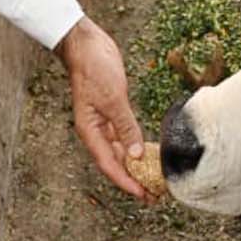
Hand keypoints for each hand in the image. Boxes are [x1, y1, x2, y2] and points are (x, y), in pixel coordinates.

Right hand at [59, 19, 151, 201]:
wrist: (86, 44)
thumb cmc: (93, 69)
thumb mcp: (112, 98)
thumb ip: (125, 126)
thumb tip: (136, 154)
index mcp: (90, 132)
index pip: (110, 165)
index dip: (126, 182)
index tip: (143, 195)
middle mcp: (96, 131)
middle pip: (116, 163)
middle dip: (134, 180)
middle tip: (154, 195)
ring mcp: (104, 122)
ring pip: (121, 151)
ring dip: (137, 166)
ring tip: (154, 180)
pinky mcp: (113, 111)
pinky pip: (125, 136)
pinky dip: (137, 146)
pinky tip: (149, 154)